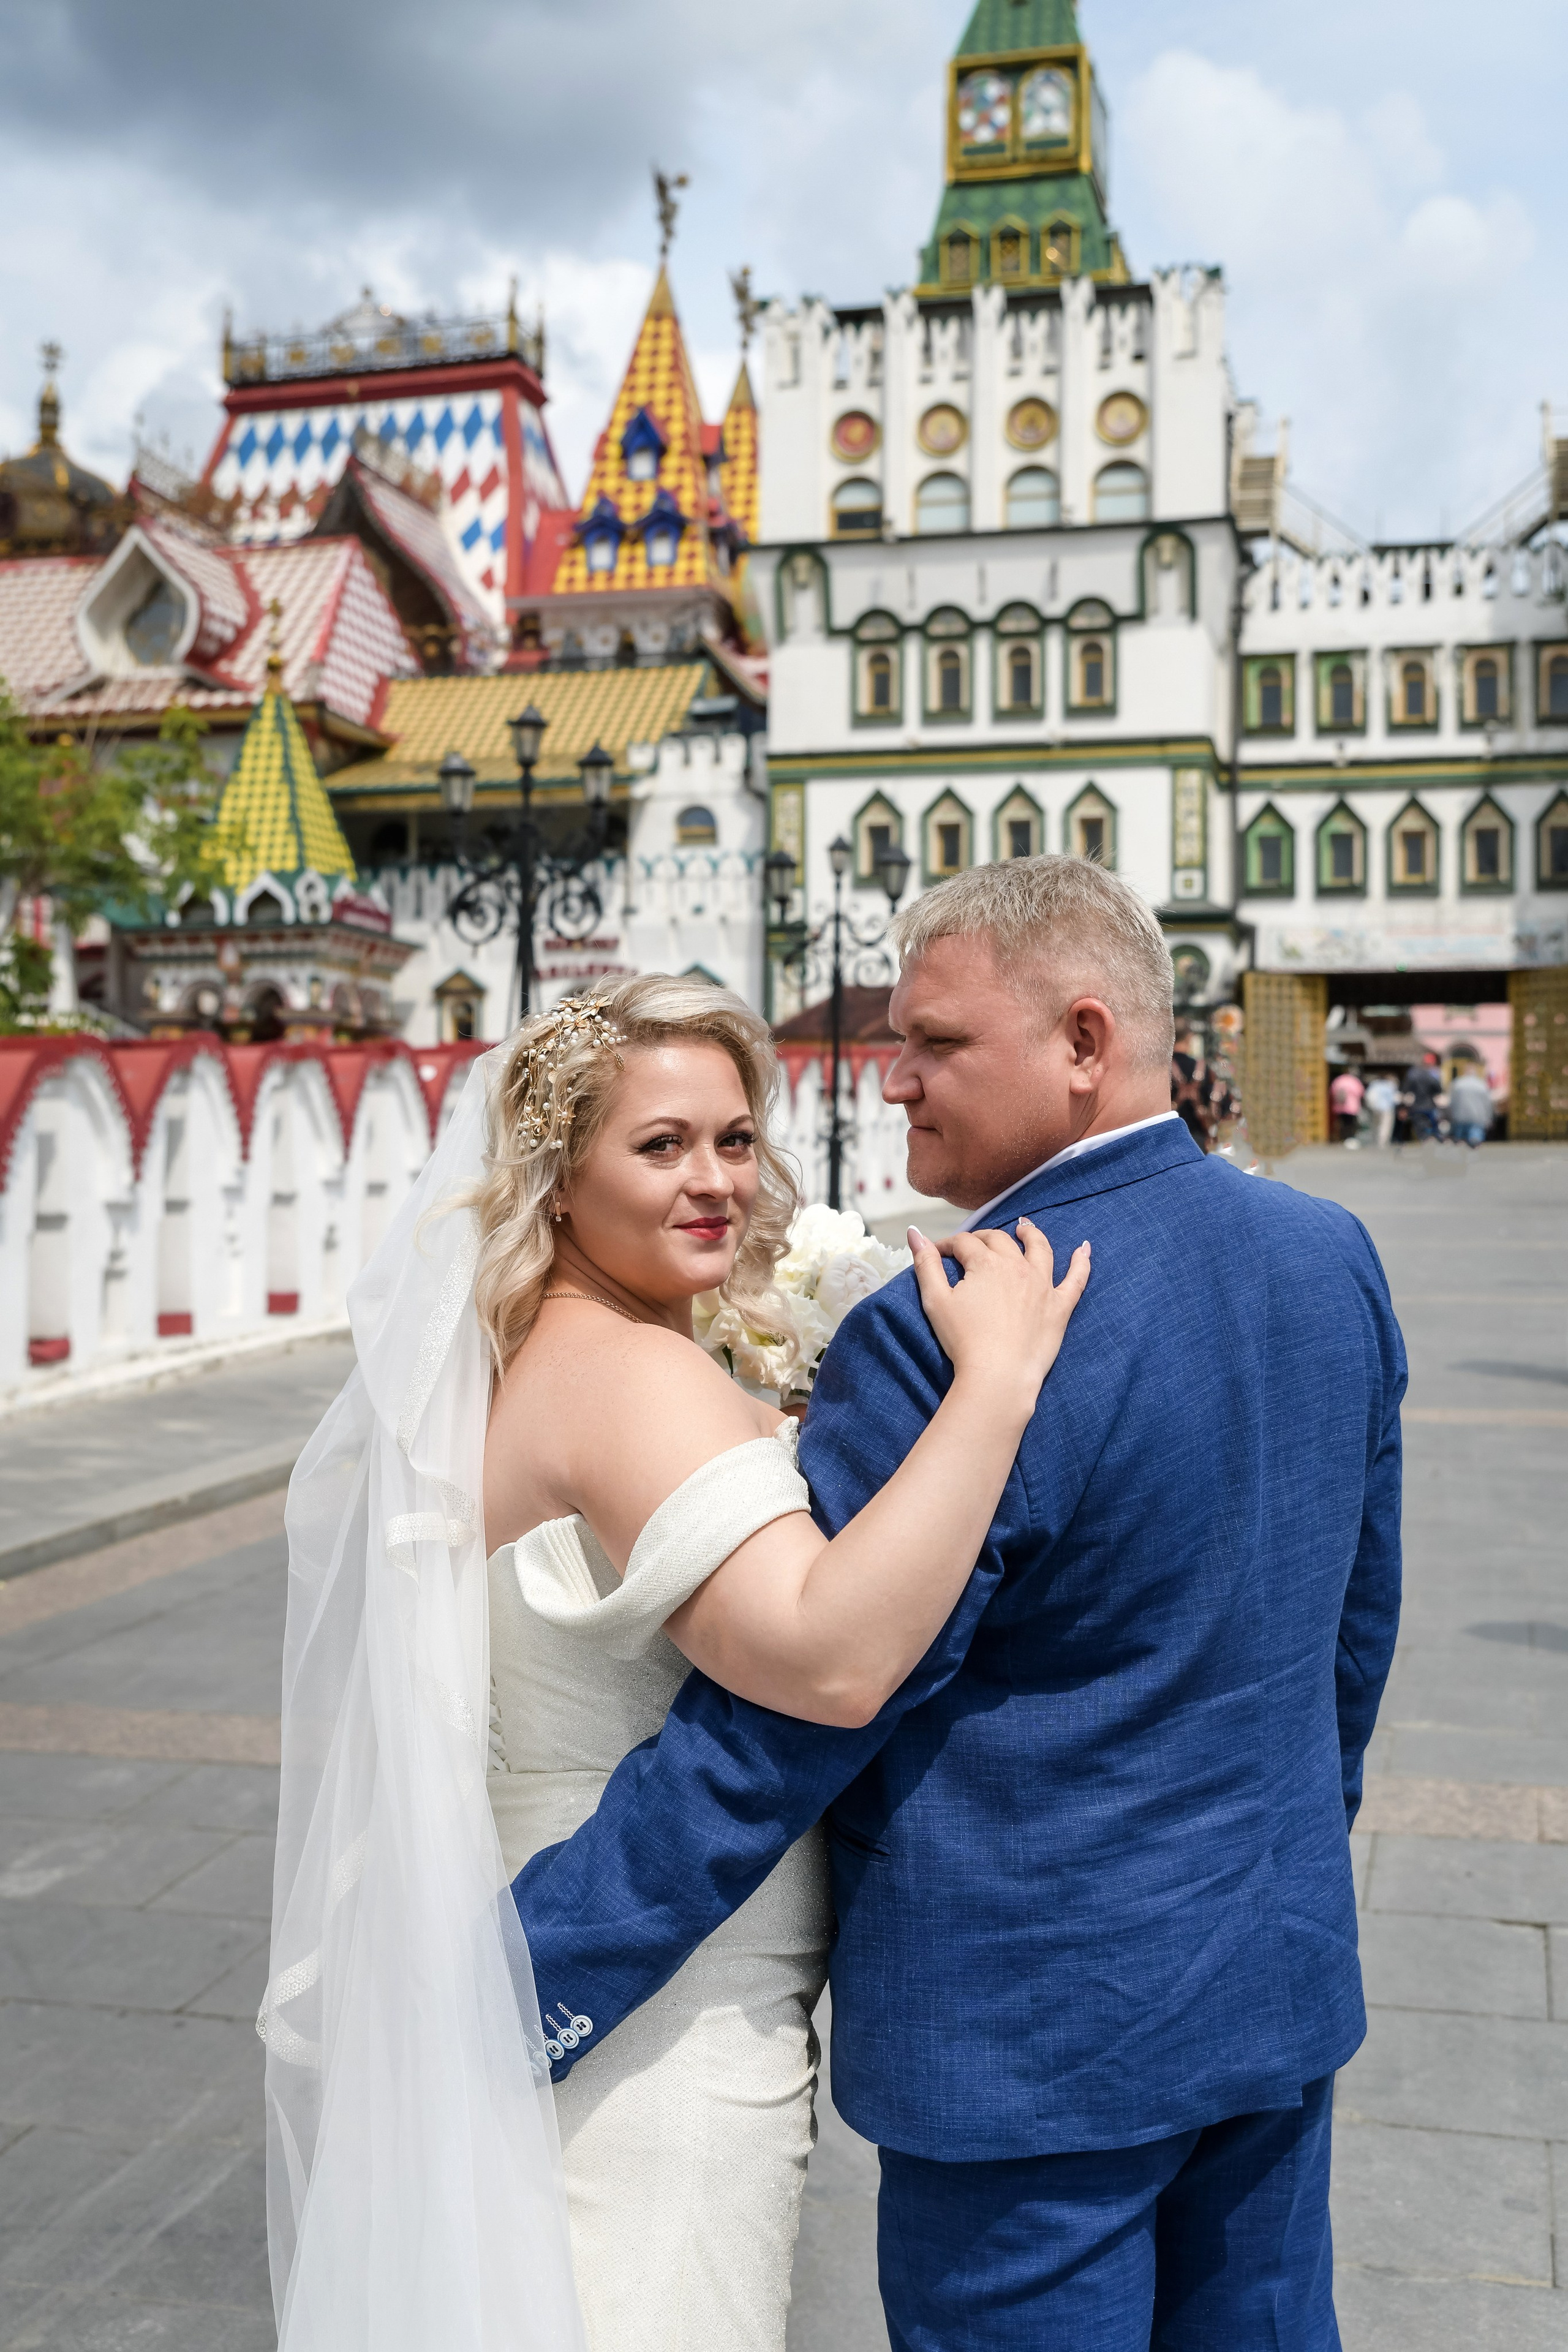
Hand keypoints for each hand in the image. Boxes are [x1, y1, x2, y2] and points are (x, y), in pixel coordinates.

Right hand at [908, 1219, 1090, 1411]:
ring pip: (1039, 1248)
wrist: (998, 1376)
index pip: (964, 1243)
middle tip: (972, 1246)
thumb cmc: (963, 1341)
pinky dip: (1082, 1262)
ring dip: (1031, 1234)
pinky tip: (1085, 1249)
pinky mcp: (1060, 1306)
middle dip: (982, 1239)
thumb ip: (925, 1264)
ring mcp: (1043, 1285)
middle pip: (999, 1240)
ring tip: (1024, 1227)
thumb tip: (914, 1233)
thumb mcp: (935, 1301)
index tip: (936, 1254)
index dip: (947, 1245)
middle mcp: (1018, 1266)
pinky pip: (1076, 1279)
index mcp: (986, 1262)